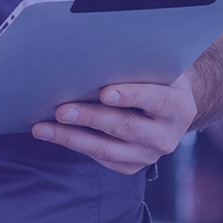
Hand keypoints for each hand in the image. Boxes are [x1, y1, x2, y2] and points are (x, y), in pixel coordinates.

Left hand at [33, 75, 197, 175]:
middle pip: (124, 126)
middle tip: (61, 110)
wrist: (170, 108)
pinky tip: (52, 134)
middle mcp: (166, 137)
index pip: (156, 100)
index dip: (131, 95)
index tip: (105, 92)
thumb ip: (137, 67)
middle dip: (90, 117)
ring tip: (43, 128)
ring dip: (71, 137)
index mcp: (179, 108)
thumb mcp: (158, 69)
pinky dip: (74, 145)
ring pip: (105, 149)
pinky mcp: (131, 166)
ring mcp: (148, 155)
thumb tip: (98, 56)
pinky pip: (99, 158)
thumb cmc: (157, 79)